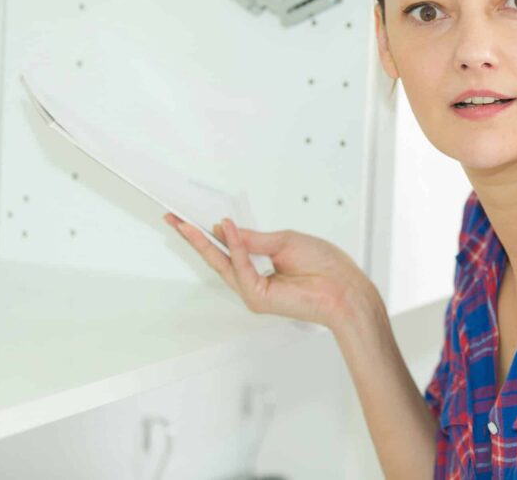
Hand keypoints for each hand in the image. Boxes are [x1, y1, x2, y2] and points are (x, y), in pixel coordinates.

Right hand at [163, 213, 370, 329]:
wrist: (343, 288)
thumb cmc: (325, 266)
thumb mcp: (285, 241)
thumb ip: (255, 238)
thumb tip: (228, 229)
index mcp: (261, 266)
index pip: (228, 248)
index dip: (208, 233)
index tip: (189, 218)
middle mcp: (253, 281)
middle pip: (217, 257)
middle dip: (194, 238)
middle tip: (173, 220)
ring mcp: (253, 291)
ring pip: (222, 264)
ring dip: (204, 242)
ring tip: (186, 224)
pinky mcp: (258, 298)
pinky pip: (241, 268)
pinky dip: (235, 249)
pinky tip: (228, 231)